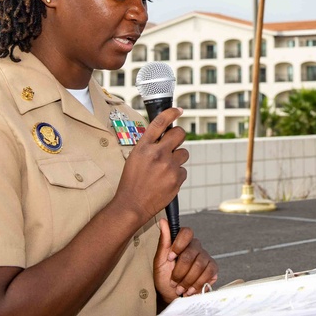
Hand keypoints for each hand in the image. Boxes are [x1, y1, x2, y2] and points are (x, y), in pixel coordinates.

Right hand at [110, 108, 188, 228]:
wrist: (132, 205)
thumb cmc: (131, 182)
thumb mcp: (134, 158)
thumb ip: (149, 146)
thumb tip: (163, 136)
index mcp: (144, 147)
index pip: (159, 123)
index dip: (171, 113)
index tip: (178, 110)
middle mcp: (157, 153)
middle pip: (179, 134)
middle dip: (178, 136)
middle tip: (174, 144)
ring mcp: (168, 166)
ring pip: (184, 153)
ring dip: (177, 159)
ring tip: (165, 169)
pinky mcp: (176, 178)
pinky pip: (183, 170)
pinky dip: (177, 175)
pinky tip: (166, 181)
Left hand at [153, 220, 218, 301]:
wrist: (172, 295)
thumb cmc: (164, 277)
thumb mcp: (159, 261)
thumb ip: (163, 241)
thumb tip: (163, 221)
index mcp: (183, 242)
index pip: (186, 232)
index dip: (178, 245)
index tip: (170, 258)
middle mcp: (195, 247)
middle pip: (190, 254)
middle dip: (179, 272)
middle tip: (173, 282)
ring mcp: (205, 257)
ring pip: (199, 265)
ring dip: (187, 280)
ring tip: (181, 288)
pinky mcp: (212, 268)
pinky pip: (209, 272)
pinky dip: (198, 284)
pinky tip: (191, 289)